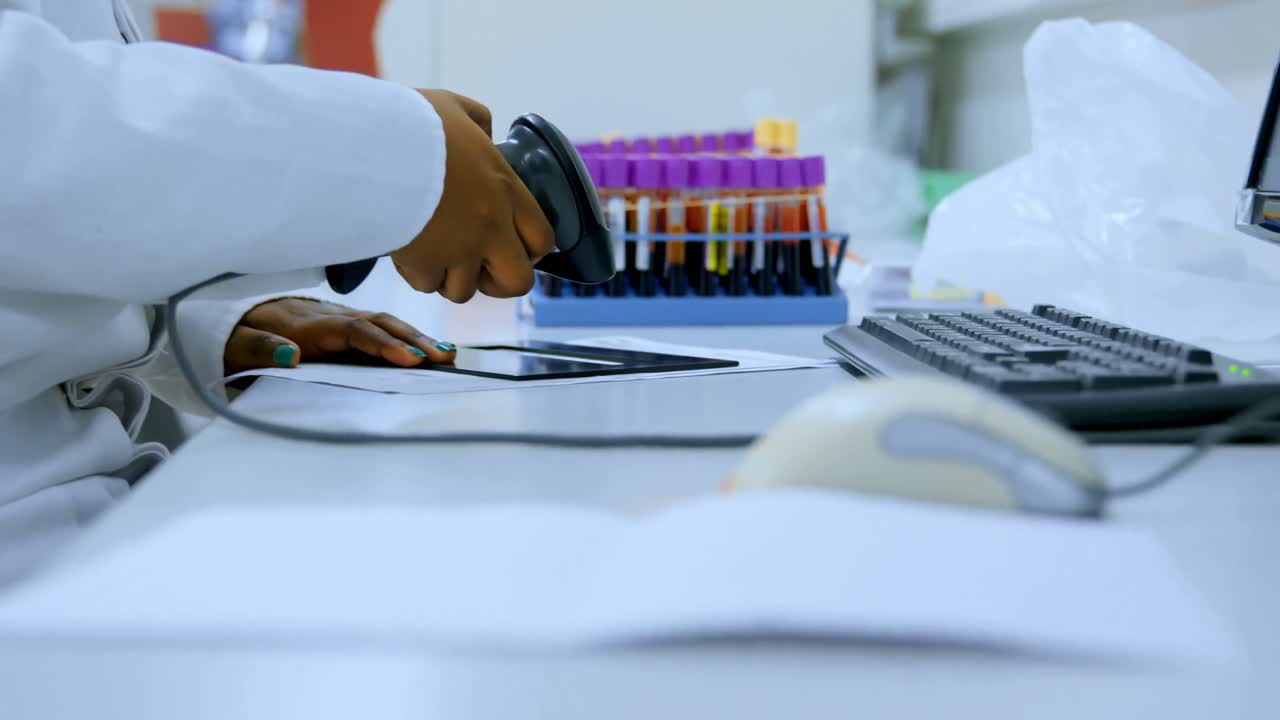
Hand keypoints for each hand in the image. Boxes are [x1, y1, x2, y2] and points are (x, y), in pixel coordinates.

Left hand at [223, 298, 455, 374]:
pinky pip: (380, 329)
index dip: (381, 344)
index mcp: (306, 325)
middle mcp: (328, 318)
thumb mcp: (232, 345)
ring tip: (448, 355)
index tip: (408, 360)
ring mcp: (339, 320)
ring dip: (417, 338)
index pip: (352, 332)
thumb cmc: (231, 337)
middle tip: (443, 358)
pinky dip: (407, 338)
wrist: (228, 319)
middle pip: (378, 323)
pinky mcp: (343, 326)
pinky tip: (430, 349)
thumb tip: (291, 354)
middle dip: (412, 340)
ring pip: (384, 324)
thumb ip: (258, 348)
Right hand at [390, 89, 555, 303]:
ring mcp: (460, 250)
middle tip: (480, 267)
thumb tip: (484, 135)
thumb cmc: (412, 124)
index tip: (513, 245)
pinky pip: (427, 284)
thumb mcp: (455, 108)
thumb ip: (479, 121)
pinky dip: (417, 273)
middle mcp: (491, 227)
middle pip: (518, 282)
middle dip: (500, 281)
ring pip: (465, 290)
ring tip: (433, 252)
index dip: (531, 250)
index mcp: (506, 189)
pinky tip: (407, 249)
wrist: (372, 148)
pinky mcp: (425, 264)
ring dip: (450, 276)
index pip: (542, 239)